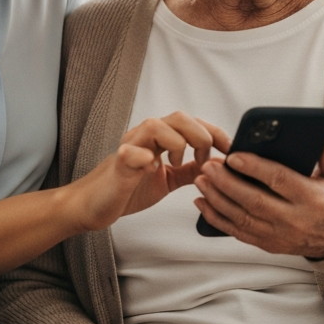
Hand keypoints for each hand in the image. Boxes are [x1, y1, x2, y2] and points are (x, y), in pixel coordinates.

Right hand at [62, 111, 230, 233]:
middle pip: (178, 117)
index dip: (214, 132)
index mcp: (159, 139)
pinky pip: (130, 152)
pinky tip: (152, 170)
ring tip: (178, 164)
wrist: (92, 205)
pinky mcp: (118, 165)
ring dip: (176, 143)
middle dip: (200, 135)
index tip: (230, 148)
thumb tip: (217, 166)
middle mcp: (145, 137)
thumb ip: (189, 171)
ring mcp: (130, 148)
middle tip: (206, 158)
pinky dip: (144, 157)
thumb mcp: (167, 180)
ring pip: (156, 125)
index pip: (192, 123)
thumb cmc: (127, 190)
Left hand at [193, 130, 323, 258]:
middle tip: (208, 166)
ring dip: (217, 199)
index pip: (279, 180)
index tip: (234, 156)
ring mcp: (279, 235)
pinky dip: (217, 219)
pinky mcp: (268, 244)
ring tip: (201, 180)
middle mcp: (294, 220)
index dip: (254, 168)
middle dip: (227, 183)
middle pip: (254, 200)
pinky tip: (202, 204)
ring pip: (241, 217)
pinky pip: (238, 232)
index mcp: (311, 198)